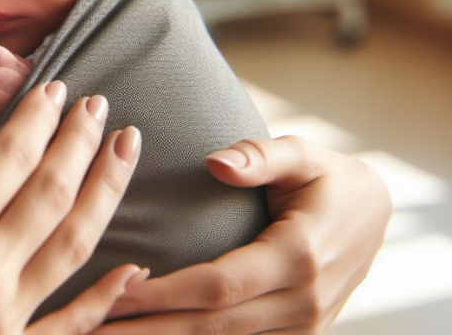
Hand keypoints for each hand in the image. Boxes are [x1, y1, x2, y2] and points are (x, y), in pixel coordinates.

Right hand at [0, 82, 143, 334]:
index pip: (10, 157)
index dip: (38, 117)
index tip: (56, 88)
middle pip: (53, 190)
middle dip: (81, 141)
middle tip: (101, 106)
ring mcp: (6, 318)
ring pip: (76, 243)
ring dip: (107, 190)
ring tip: (128, 151)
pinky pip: (71, 325)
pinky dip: (106, 297)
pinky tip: (134, 267)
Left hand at [98, 135, 391, 334]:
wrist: (376, 213)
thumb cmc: (329, 178)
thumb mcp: (302, 155)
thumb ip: (259, 156)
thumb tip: (215, 161)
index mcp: (299, 255)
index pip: (218, 283)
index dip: (165, 291)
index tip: (117, 288)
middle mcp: (303, 301)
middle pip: (212, 325)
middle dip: (150, 328)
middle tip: (95, 326)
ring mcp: (305, 324)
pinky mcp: (299, 333)